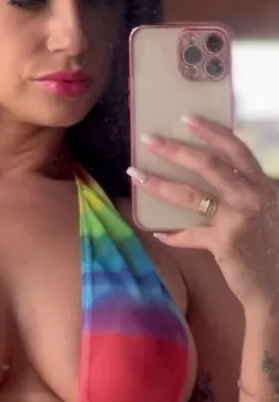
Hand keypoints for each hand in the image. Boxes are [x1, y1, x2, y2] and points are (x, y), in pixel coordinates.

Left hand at [129, 116, 278, 313]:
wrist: (276, 284)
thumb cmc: (266, 244)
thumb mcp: (264, 210)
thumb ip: (242, 192)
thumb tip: (204, 182)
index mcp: (261, 183)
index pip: (235, 149)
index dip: (210, 131)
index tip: (186, 118)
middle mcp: (252, 196)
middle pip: (208, 164)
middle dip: (175, 149)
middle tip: (149, 138)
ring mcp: (239, 219)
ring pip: (191, 195)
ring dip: (160, 184)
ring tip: (137, 174)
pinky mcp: (225, 243)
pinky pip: (189, 235)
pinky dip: (172, 235)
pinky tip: (157, 232)